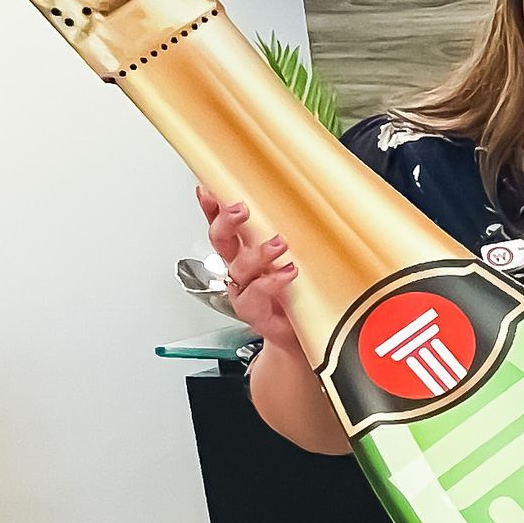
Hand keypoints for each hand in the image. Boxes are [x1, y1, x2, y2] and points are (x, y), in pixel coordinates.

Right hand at [197, 186, 300, 356]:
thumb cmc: (293, 294)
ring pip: (238, 268)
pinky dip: (270, 282)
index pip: (224, 224)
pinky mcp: (253, 310)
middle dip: (226, 222)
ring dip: (257, 254)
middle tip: (240, 209)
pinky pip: (254, 294)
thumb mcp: (293, 258)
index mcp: (245, 250)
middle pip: (222, 240)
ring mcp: (245, 289)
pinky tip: (287, 273)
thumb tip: (313, 204)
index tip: (210, 188)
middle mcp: (241, 268)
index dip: (213, 206)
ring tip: (278, 244)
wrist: (295, 334)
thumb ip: (293, 236)